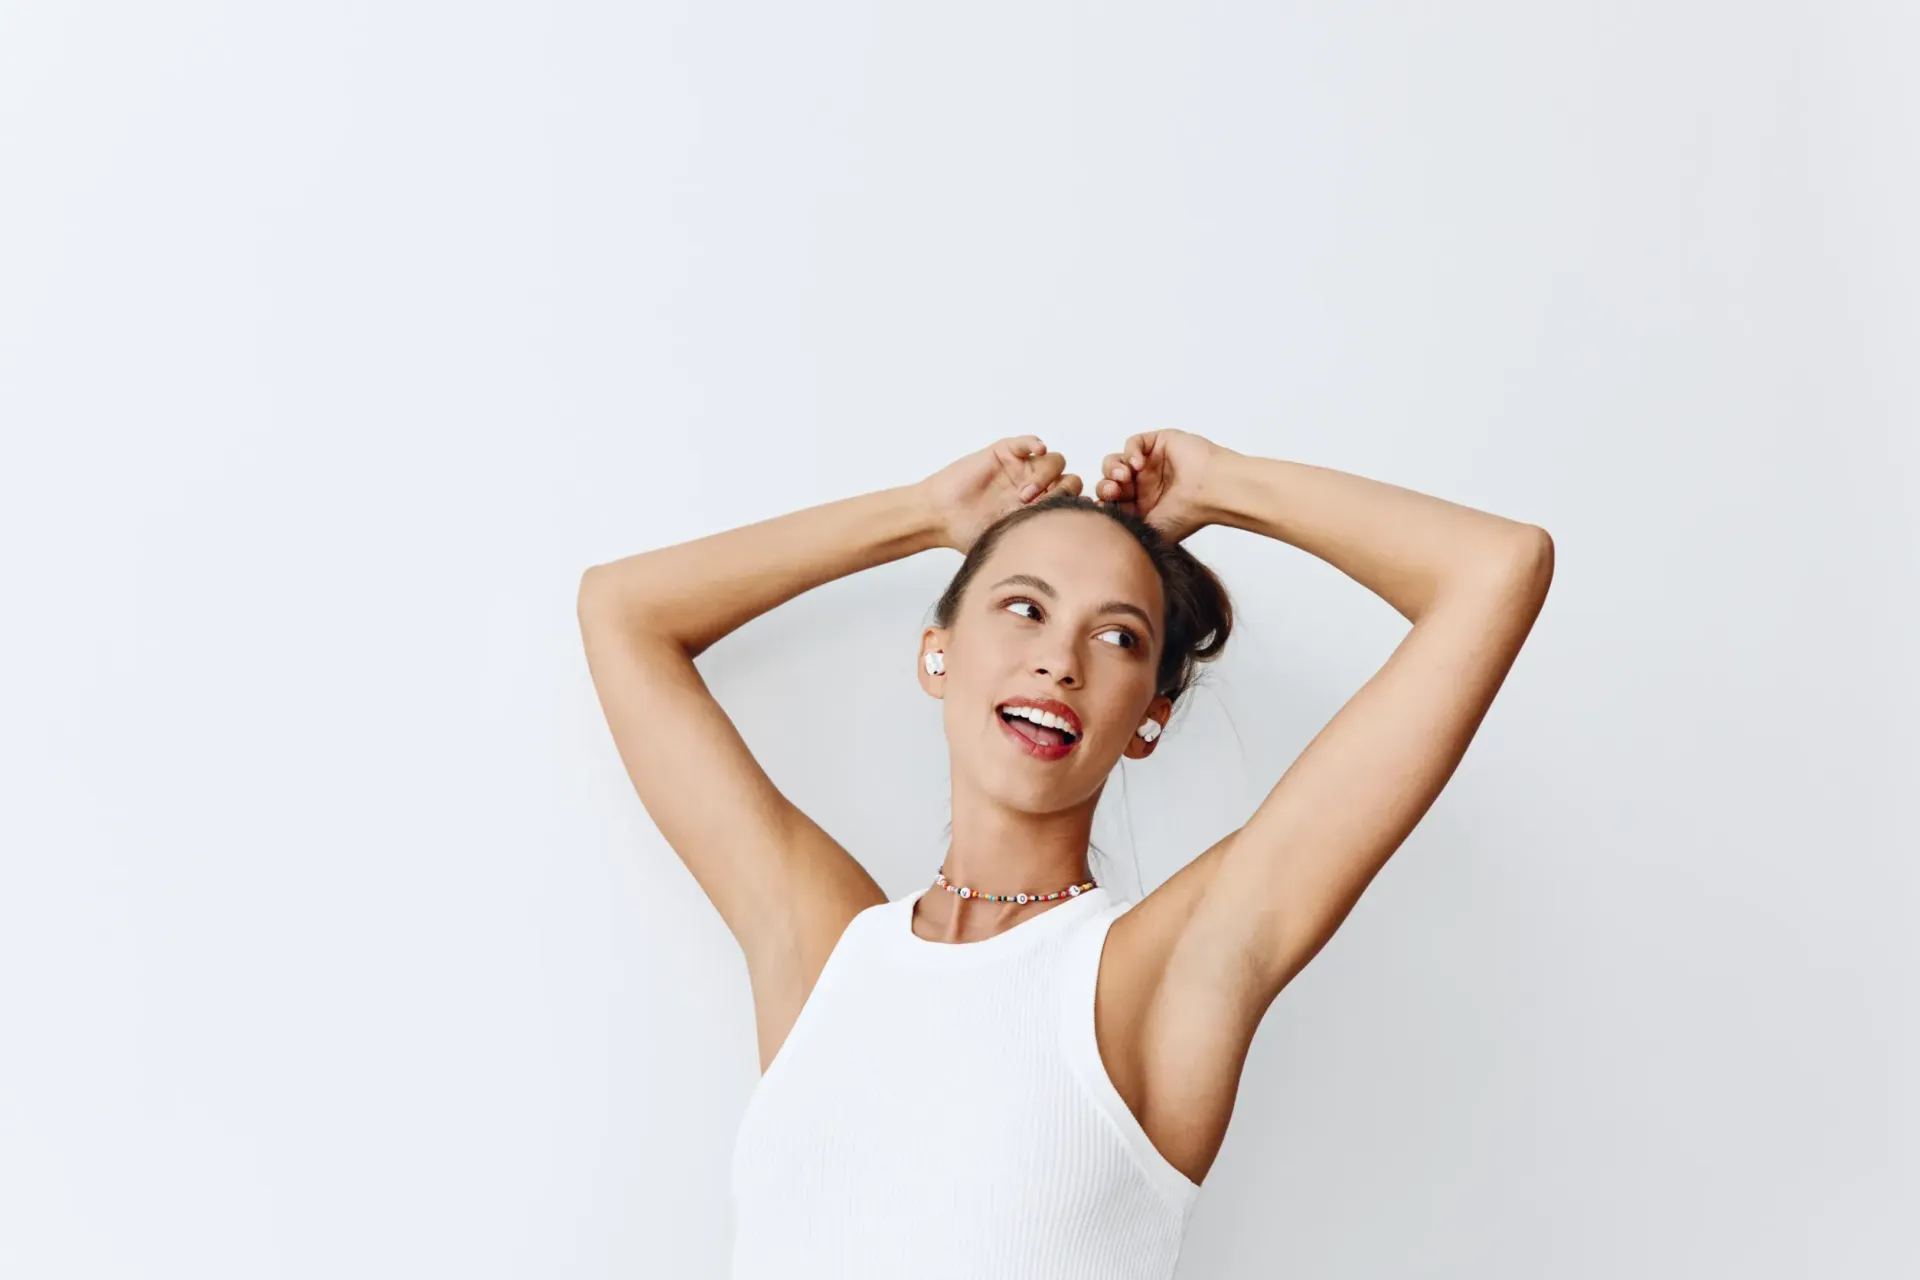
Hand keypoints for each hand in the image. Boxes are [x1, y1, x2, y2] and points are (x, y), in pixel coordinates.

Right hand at [918, 436, 1083, 552]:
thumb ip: (1038, 544)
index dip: (1073, 507)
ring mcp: (1022, 469)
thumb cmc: (970, 533)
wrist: (941, 517)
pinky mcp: (1006, 452)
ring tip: (1024, 494)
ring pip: (1055, 461)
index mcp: (1042, 509)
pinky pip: (1029, 442)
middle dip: (1062, 491)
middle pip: (1071, 480)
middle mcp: (1036, 487)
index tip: (1060, 519)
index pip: (1074, 502)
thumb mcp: (1011, 543)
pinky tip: (1037, 451)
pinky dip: (1035, 443)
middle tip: (1040, 506)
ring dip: (1045, 475)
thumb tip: (1068, 562)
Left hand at [1094, 429, 1221, 541]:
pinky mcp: (1158, 443)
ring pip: (1116, 461)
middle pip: (1109, 481)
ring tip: (1125, 476)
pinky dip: (1130, 451)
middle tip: (1113, 491)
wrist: (1212, 493)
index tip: (1104, 507)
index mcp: (1141, 506)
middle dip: (1106, 486)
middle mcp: (1144, 485)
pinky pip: (1133, 443)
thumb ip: (1126, 525)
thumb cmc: (1188, 515)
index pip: (1110, 502)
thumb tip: (1100, 529)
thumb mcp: (1150, 529)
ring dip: (1114, 468)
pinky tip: (1138, 464)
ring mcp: (1151, 464)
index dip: (1103, 502)